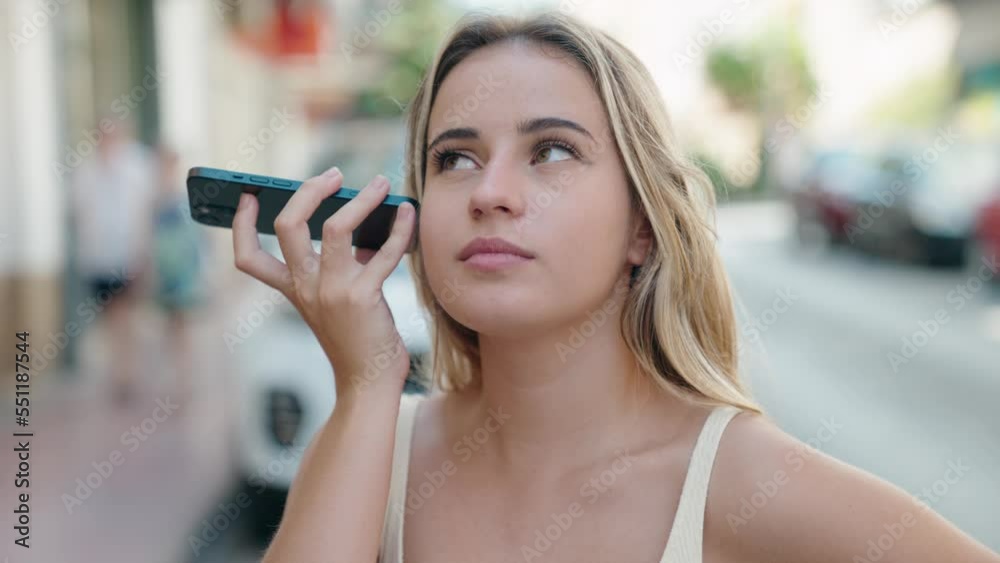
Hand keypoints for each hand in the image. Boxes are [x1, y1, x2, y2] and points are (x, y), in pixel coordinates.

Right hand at [232, 167, 416, 401]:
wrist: (368, 383)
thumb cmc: (357, 340)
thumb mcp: (335, 301)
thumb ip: (338, 268)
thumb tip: (362, 229)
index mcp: (293, 290)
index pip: (248, 258)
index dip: (241, 224)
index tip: (249, 196)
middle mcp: (306, 288)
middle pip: (287, 227)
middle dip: (307, 191)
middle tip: (333, 175)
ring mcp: (332, 291)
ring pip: (336, 228)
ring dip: (361, 199)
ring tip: (379, 183)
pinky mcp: (363, 296)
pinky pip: (383, 251)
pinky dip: (399, 228)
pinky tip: (408, 213)